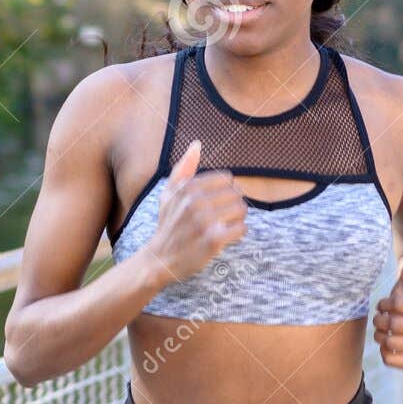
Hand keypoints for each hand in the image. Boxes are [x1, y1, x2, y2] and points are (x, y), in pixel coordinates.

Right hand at [142, 140, 246, 285]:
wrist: (160, 259)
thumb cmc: (168, 224)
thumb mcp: (169, 194)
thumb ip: (183, 168)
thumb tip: (197, 144)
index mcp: (187, 187)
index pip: (227, 179)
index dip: (226, 191)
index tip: (217, 203)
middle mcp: (195, 201)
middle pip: (237, 193)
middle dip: (233, 204)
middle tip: (223, 216)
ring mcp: (204, 221)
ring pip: (241, 210)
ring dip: (237, 218)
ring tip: (226, 225)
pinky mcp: (213, 240)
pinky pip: (242, 228)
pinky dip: (238, 233)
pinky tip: (227, 236)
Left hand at [373, 260, 402, 369]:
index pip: (397, 303)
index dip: (384, 303)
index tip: (384, 304)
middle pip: (393, 324)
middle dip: (380, 320)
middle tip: (379, 319)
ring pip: (390, 343)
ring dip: (380, 336)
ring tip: (382, 331)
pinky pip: (392, 361)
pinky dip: (384, 353)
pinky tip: (387, 345)